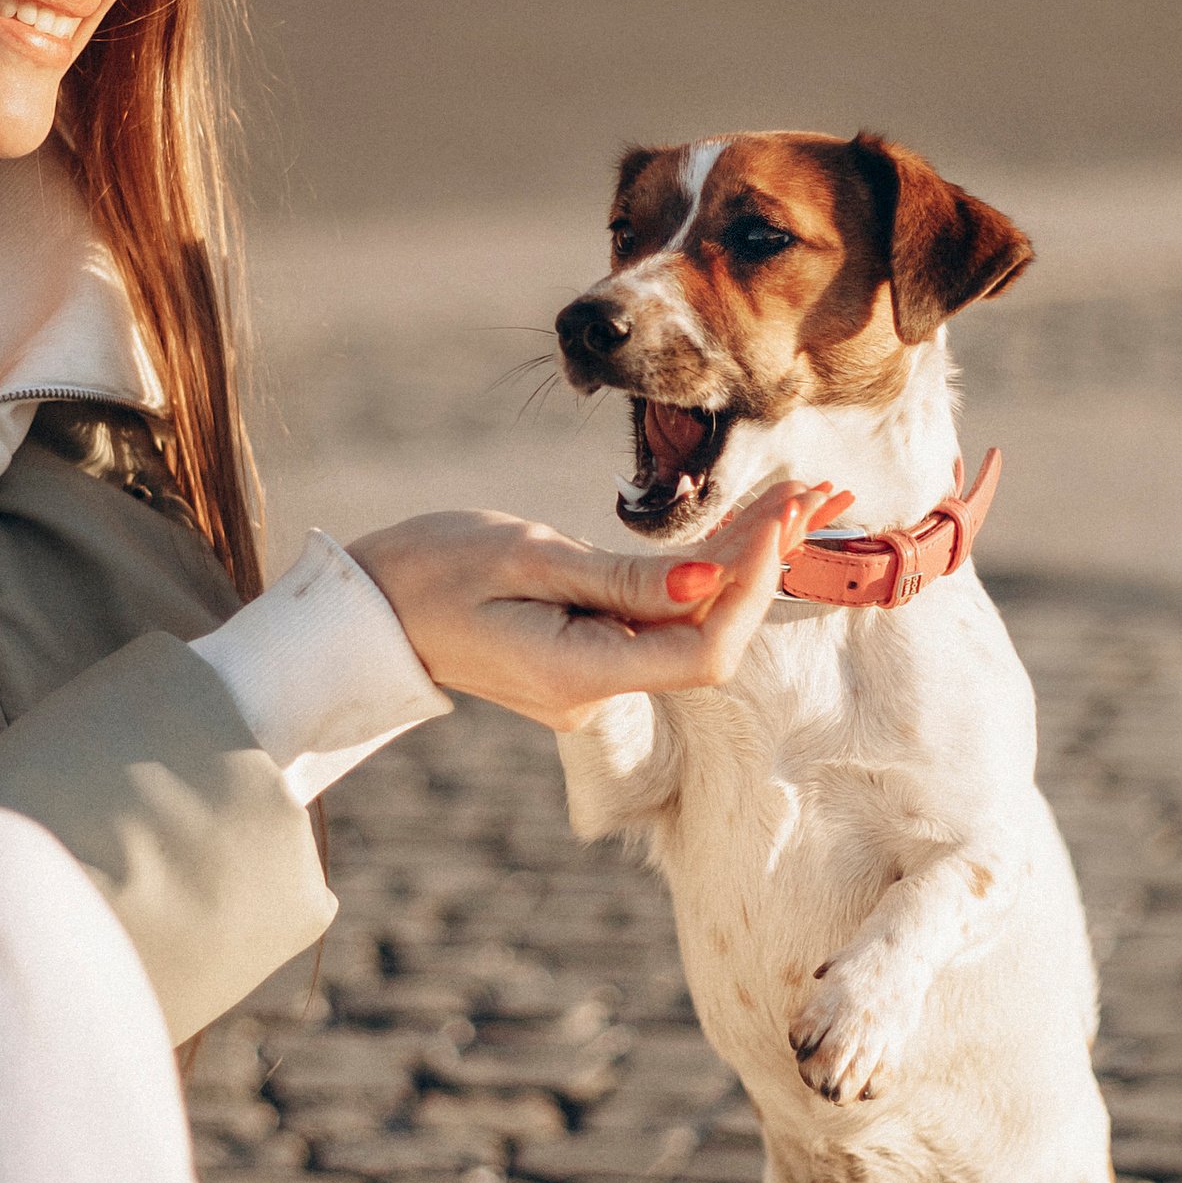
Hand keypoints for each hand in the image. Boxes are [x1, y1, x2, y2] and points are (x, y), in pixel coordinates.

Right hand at [350, 475, 851, 735]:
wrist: (368, 608)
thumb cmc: (432, 570)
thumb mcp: (529, 559)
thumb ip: (627, 580)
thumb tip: (715, 577)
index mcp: (582, 675)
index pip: (705, 649)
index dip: (752, 586)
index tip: (777, 518)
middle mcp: (599, 691)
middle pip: (711, 634)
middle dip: (766, 561)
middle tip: (814, 491)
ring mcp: (596, 677)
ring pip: (692, 621)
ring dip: (746, 559)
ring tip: (802, 497)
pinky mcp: (591, 654)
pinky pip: (662, 615)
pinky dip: (704, 570)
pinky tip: (746, 527)